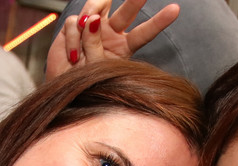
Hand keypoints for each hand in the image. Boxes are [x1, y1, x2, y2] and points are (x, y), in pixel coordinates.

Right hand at [45, 0, 179, 79]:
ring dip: (90, 14)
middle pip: (126, 11)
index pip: (144, 32)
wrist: (62, 85)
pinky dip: (73, 37)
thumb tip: (91, 20)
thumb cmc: (83, 83)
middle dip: (135, 0)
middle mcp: (111, 32)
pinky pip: (74, 22)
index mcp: (124, 46)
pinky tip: (72, 53)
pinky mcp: (74, 25)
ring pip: (98, 5)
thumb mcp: (94, 70)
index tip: (175, 9)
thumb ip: (95, 45)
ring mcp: (93, 26)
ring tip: (84, 34)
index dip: (159, 22)